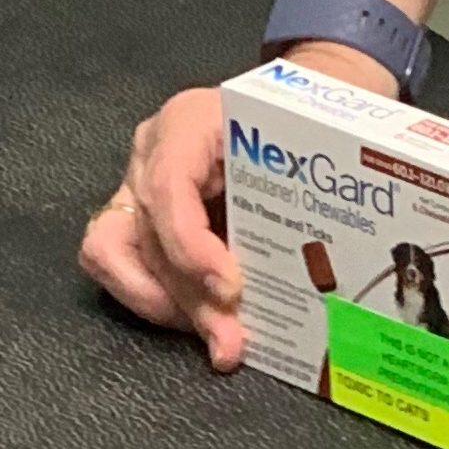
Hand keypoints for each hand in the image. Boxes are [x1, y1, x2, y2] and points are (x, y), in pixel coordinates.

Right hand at [78, 44, 398, 367]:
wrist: (286, 109)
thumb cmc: (294, 117)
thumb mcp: (298, 131)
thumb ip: (304, 177)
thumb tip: (324, 255)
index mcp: (188, 121)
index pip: (168, 186)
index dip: (190, 244)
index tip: (230, 287)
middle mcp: (153, 152)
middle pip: (151, 235)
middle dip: (192, 298)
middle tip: (232, 340)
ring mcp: (137, 184)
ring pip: (123, 260)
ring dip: (172, 309)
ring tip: (220, 340)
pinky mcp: (138, 217)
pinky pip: (126, 268)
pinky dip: (164, 302)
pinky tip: (205, 324)